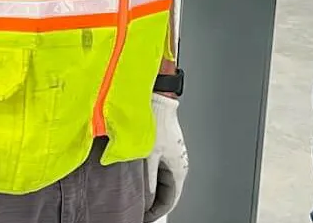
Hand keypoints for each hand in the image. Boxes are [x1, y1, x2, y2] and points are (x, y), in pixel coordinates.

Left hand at [144, 93, 187, 221]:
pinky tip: (136, 178)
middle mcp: (178, 165)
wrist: (158, 101)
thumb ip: (148, 180)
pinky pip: (157, 170)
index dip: (155, 212)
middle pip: (165, 193)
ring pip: (160, 182)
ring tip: (133, 195)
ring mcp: (171, 157)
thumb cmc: (157, 123)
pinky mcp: (164, 150)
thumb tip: (144, 197)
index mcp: (179, 170)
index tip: (143, 217)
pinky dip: (147, 177)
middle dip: (151, 202)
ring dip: (148, 189)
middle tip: (136, 209)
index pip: (169, 201)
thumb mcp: (148, 156)